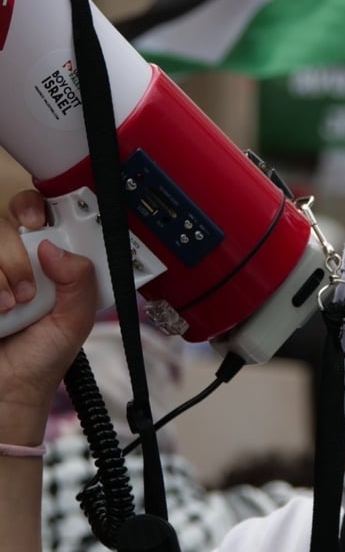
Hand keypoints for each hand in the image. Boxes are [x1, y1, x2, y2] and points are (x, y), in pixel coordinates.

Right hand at [0, 190, 96, 444]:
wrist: (6, 394)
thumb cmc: (40, 359)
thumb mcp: (74, 321)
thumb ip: (79, 282)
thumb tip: (56, 249)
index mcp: (40, 262)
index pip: (30, 214)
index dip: (31, 208)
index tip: (37, 222)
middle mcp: (6, 263)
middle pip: (1, 226)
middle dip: (15, 256)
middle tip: (27, 291)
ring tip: (10, 307)